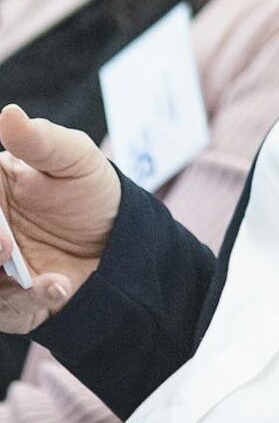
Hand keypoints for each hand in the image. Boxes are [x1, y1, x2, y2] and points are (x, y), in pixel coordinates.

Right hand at [0, 106, 120, 332]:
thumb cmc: (92, 191)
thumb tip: (9, 114)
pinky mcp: (8, 302)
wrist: (123, 242)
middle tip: (5, 245)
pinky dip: (29, 298)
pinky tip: (58, 284)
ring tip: (22, 268)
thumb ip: (40, 141)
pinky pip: (4, 308)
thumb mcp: (75, 159)